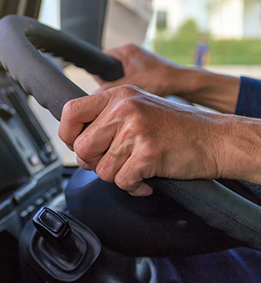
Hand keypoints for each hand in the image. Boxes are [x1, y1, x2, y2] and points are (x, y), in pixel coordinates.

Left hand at [59, 86, 228, 196]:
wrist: (215, 139)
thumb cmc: (177, 128)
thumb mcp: (139, 108)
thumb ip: (108, 118)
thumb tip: (76, 140)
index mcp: (119, 95)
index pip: (70, 111)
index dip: (67, 135)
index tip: (78, 145)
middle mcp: (124, 108)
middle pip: (81, 148)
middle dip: (94, 163)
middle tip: (114, 163)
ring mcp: (136, 130)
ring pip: (101, 170)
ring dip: (118, 176)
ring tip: (136, 168)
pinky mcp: (148, 153)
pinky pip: (122, 182)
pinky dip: (134, 187)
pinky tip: (147, 179)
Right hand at [96, 44, 183, 96]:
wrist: (181, 81)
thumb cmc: (161, 79)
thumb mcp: (132, 85)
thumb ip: (111, 88)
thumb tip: (95, 94)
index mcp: (126, 50)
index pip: (103, 56)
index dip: (99, 69)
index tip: (100, 82)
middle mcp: (132, 51)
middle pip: (110, 64)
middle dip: (109, 77)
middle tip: (113, 89)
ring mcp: (138, 57)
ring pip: (120, 69)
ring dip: (120, 80)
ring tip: (126, 89)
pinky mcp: (144, 65)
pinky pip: (129, 72)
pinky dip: (129, 81)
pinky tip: (134, 89)